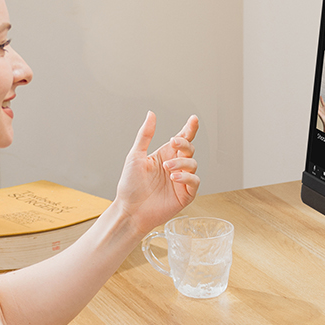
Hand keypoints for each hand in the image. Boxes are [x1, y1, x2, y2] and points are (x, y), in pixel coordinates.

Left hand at [114, 112, 199, 232]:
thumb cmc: (130, 186)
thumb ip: (145, 135)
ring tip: (167, 168)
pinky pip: (195, 181)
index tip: (193, 119)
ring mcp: (181, 181)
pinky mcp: (185, 195)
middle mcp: (174, 166)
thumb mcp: (135, 156)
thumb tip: (151, 114)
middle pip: (189, 149)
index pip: (181, 139)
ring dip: (181, 163)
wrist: (130, 210)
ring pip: (193, 164)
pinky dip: (186, 178)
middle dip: (184, 144)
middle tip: (173, 143)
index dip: (189, 128)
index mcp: (164, 155)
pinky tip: (174, 178)